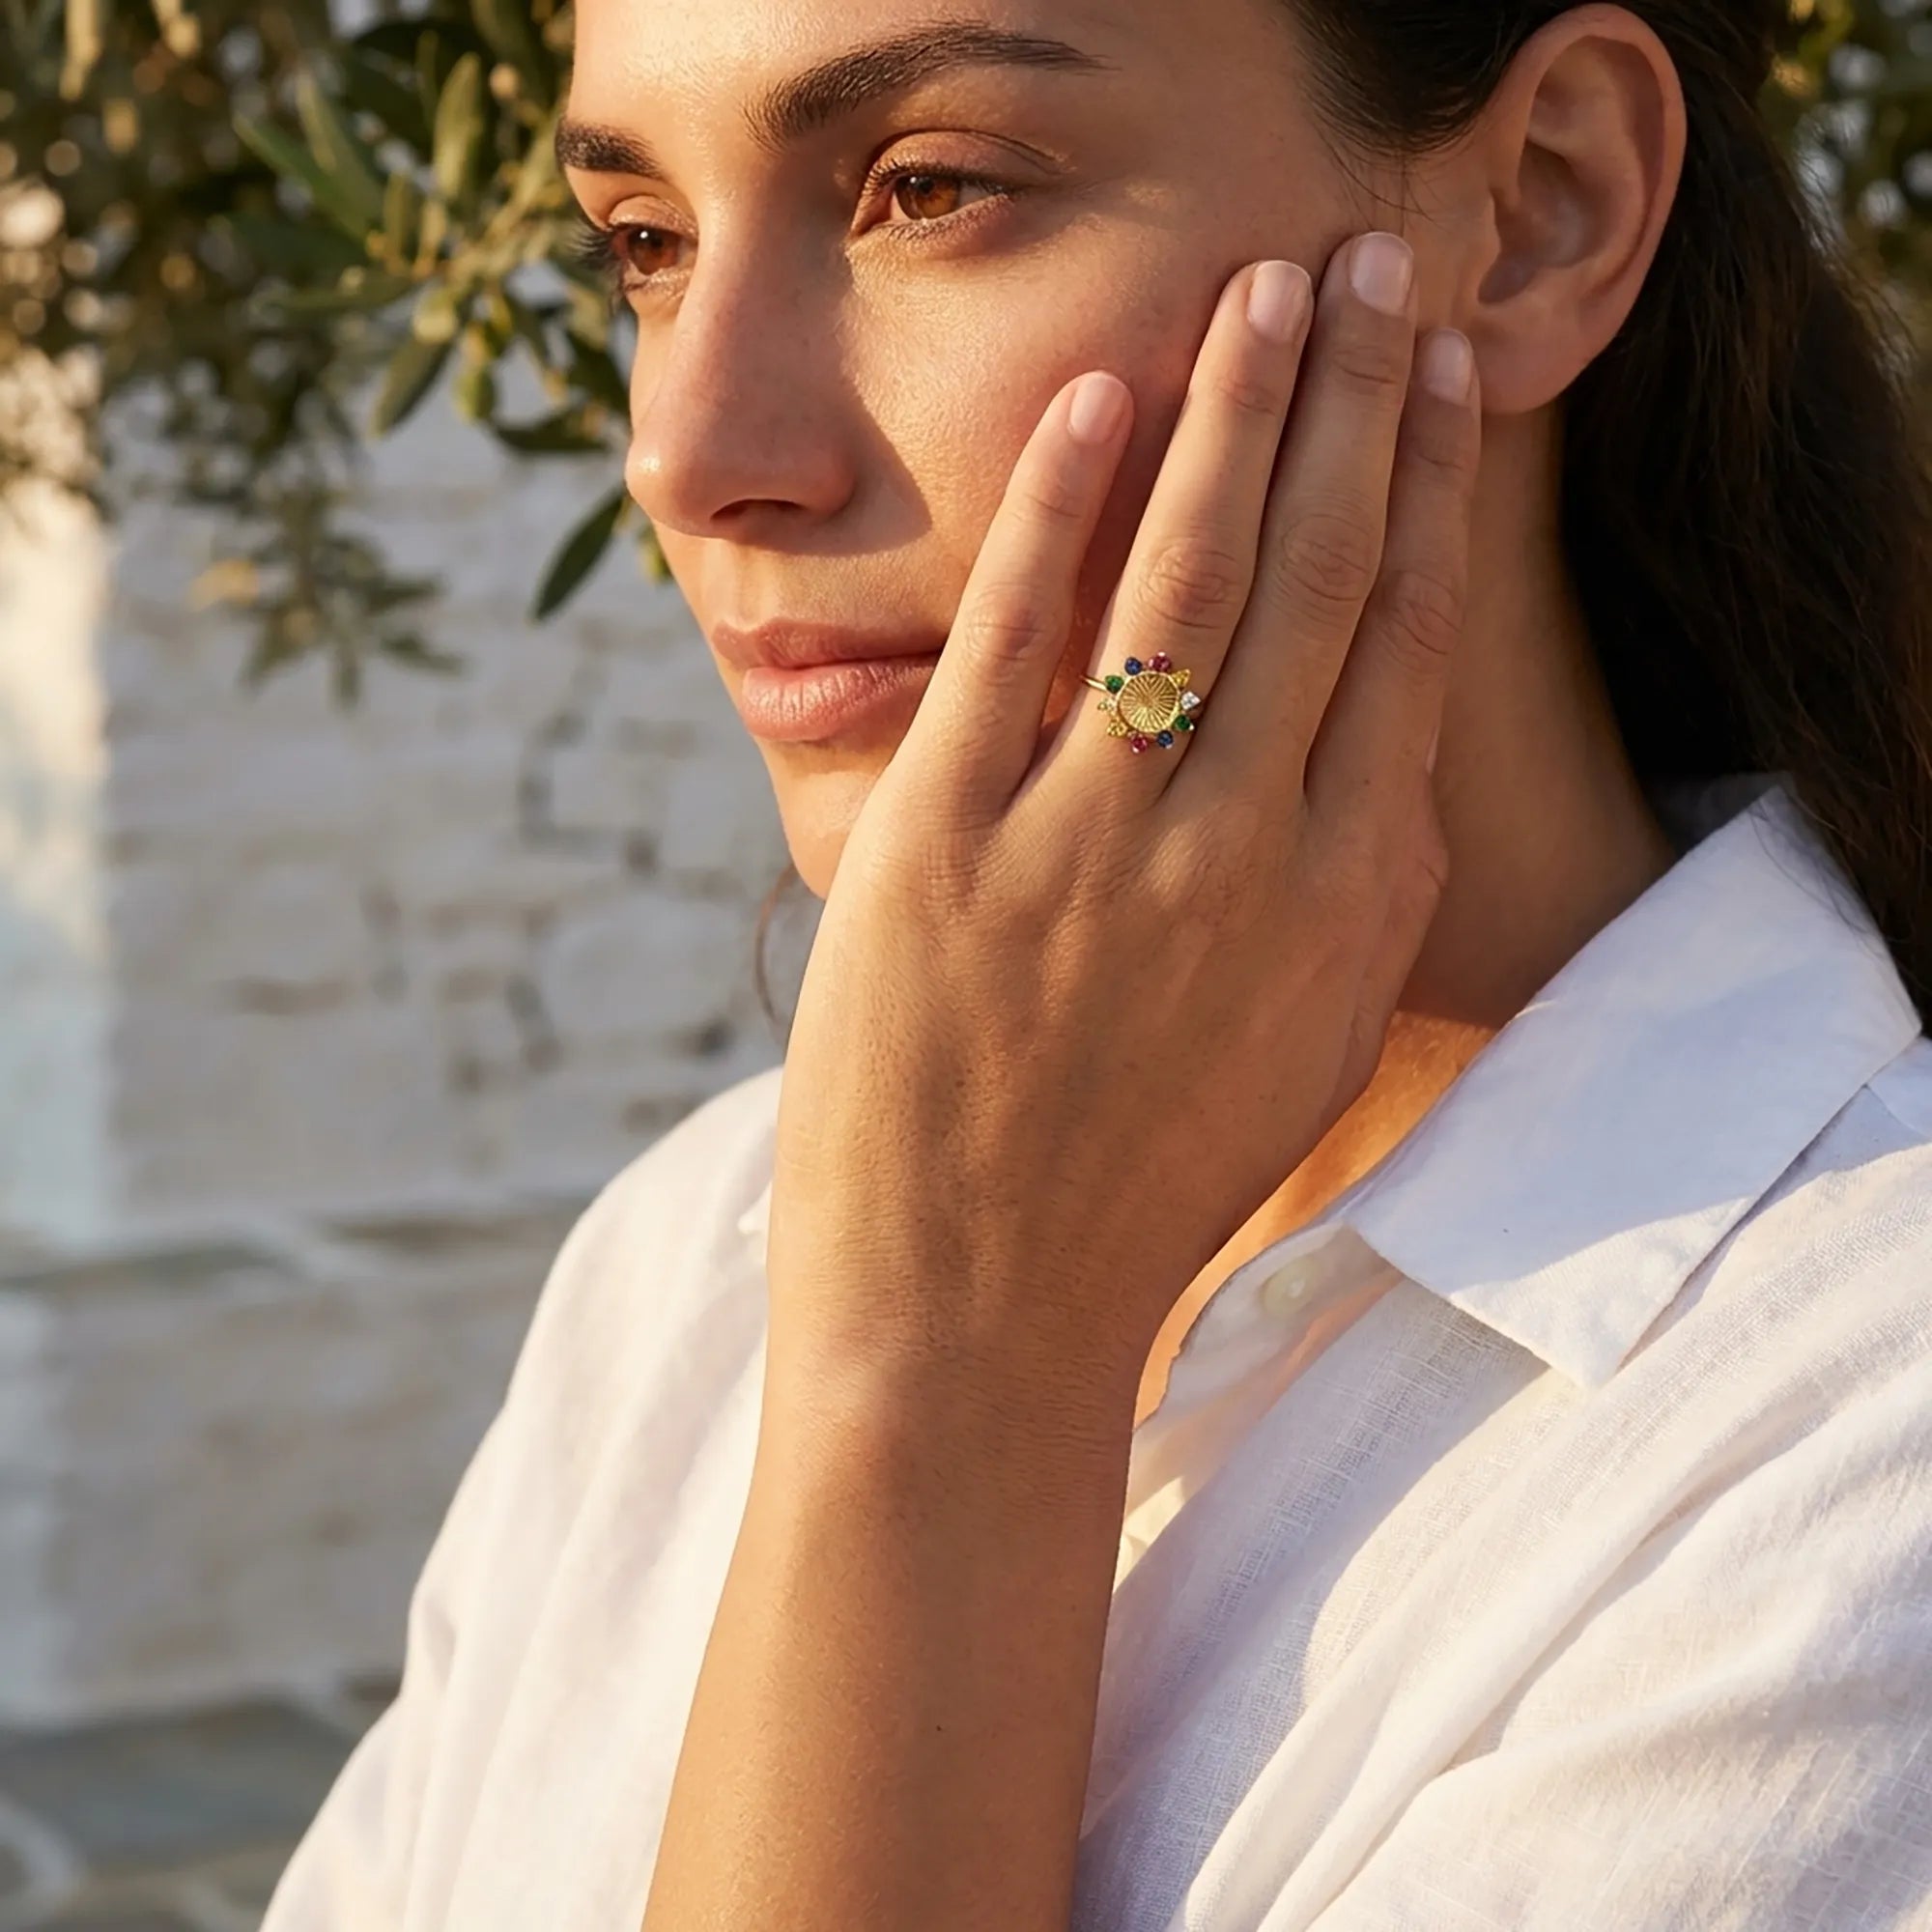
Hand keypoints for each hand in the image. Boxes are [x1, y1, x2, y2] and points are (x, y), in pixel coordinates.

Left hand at [765, 233, 1480, 1411]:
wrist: (976, 1319)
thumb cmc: (1139, 1184)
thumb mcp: (1297, 1049)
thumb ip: (1355, 899)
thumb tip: (1385, 756)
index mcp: (1345, 899)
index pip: (1409, 634)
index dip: (1426, 479)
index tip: (1434, 367)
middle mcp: (1243, 852)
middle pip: (1324, 569)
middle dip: (1352, 395)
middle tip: (1362, 263)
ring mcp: (1093, 843)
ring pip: (1188, 573)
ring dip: (1231, 407)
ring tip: (1258, 288)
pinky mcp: (949, 846)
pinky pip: (1017, 640)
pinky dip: (1057, 506)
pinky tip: (1090, 401)